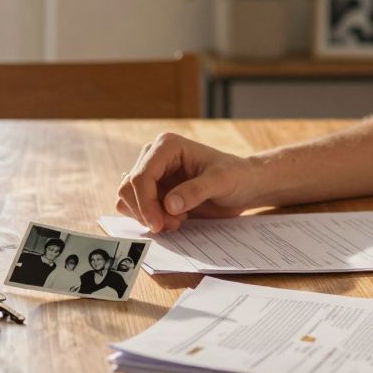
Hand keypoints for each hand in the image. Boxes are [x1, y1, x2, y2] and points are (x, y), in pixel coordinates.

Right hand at [115, 132, 258, 232]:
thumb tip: (169, 205)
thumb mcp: (221, 182)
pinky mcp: (153, 190)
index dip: (146, 203)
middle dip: (147, 212)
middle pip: (129, 188)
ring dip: (147, 216)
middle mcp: (153, 157)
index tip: (158, 225)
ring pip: (128, 199)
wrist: (244, 186)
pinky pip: (136, 207)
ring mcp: (152, 174)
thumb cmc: (237, 177)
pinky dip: (149, 218)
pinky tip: (173, 220)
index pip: (141, 176)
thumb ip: (195, 191)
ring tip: (176, 222)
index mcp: (167, 146)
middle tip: (172, 225)